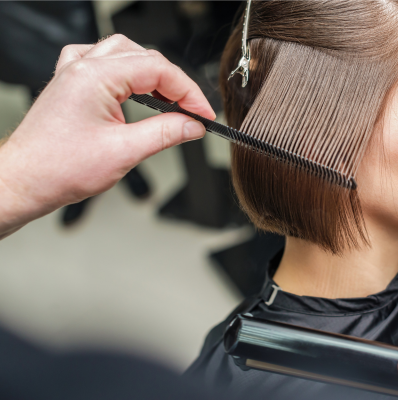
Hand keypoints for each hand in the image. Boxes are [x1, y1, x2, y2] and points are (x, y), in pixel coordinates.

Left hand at [0, 34, 214, 236]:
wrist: (25, 181)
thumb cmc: (59, 168)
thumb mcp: (124, 152)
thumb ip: (166, 133)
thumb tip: (193, 125)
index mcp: (96, 77)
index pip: (158, 70)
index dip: (189, 92)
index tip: (203, 114)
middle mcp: (83, 67)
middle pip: (145, 58)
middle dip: (175, 84)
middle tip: (192, 112)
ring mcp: (74, 72)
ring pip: (125, 54)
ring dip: (152, 74)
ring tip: (169, 99)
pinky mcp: (71, 83)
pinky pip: (102, 60)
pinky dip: (125, 71)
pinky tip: (132, 87)